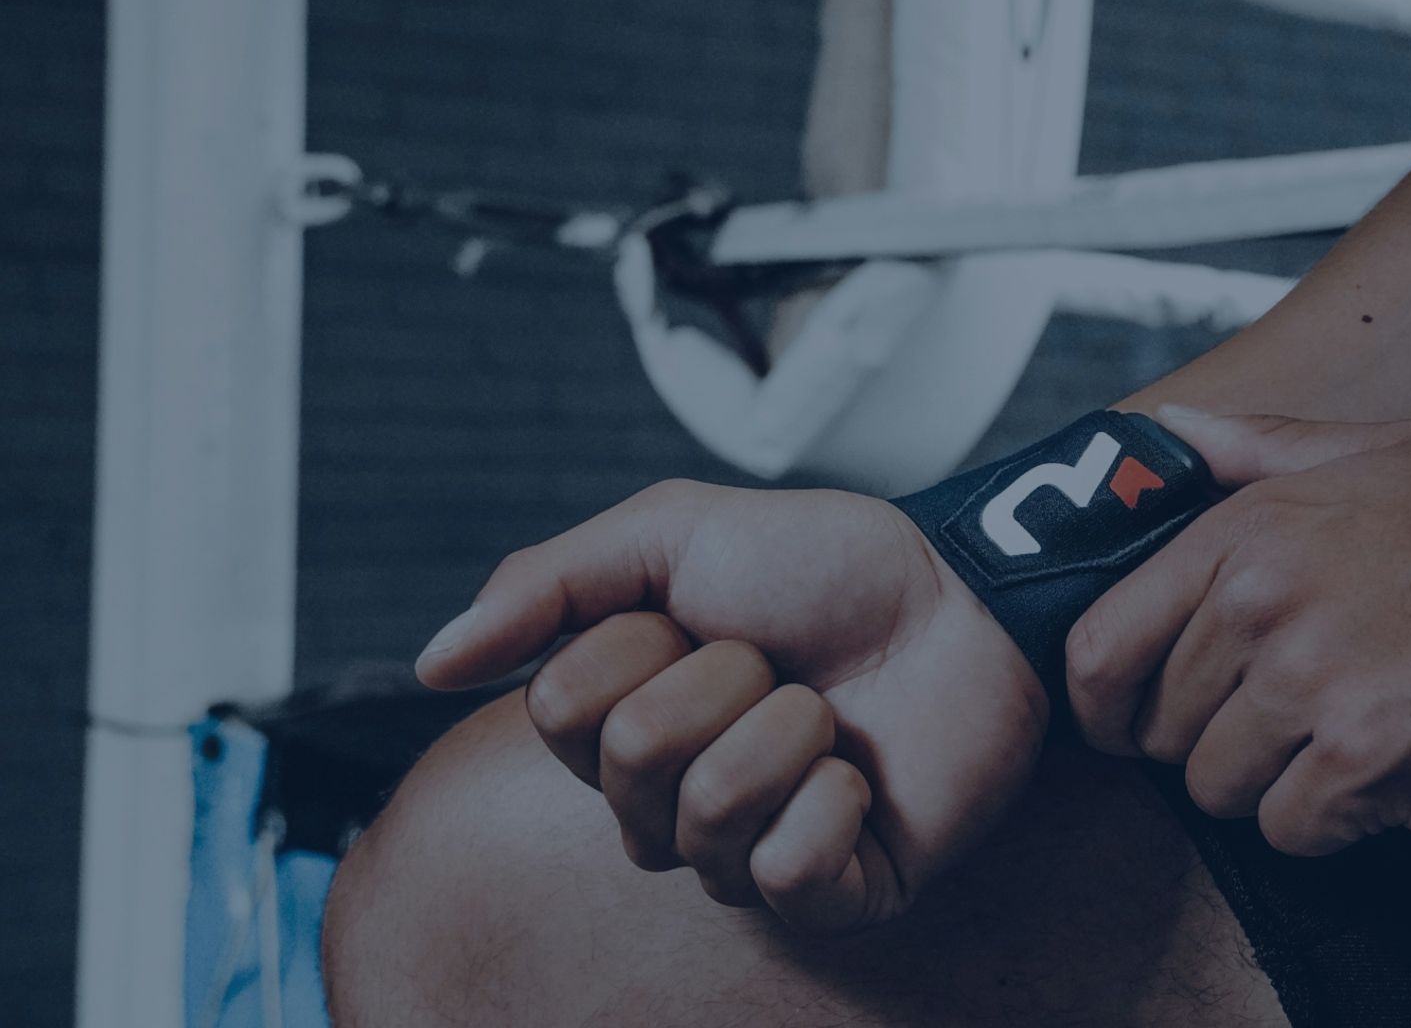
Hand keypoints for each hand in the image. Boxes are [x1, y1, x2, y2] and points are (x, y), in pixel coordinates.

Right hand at [414, 482, 1046, 930]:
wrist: (964, 596)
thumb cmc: (827, 566)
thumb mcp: (672, 532)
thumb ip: (546, 586)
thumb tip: (429, 666)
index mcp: (619, 724)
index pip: (561, 710)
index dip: (638, 646)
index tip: (708, 615)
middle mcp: (668, 803)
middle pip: (629, 761)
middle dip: (721, 678)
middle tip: (778, 659)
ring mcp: (747, 855)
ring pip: (709, 813)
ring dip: (786, 728)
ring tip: (828, 710)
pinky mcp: (830, 895)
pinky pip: (788, 871)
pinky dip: (835, 800)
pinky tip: (862, 777)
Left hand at [1067, 409, 1410, 855]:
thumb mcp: (1380, 452)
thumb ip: (1254, 447)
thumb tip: (1163, 428)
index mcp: (1246, 530)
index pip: (1101, 644)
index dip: (1104, 699)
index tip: (1127, 720)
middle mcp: (1262, 604)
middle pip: (1162, 728)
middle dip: (1213, 736)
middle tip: (1291, 714)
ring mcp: (1309, 684)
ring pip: (1216, 787)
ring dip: (1273, 782)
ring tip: (1347, 735)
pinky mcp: (1362, 762)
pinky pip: (1288, 829)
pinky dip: (1333, 820)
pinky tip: (1388, 770)